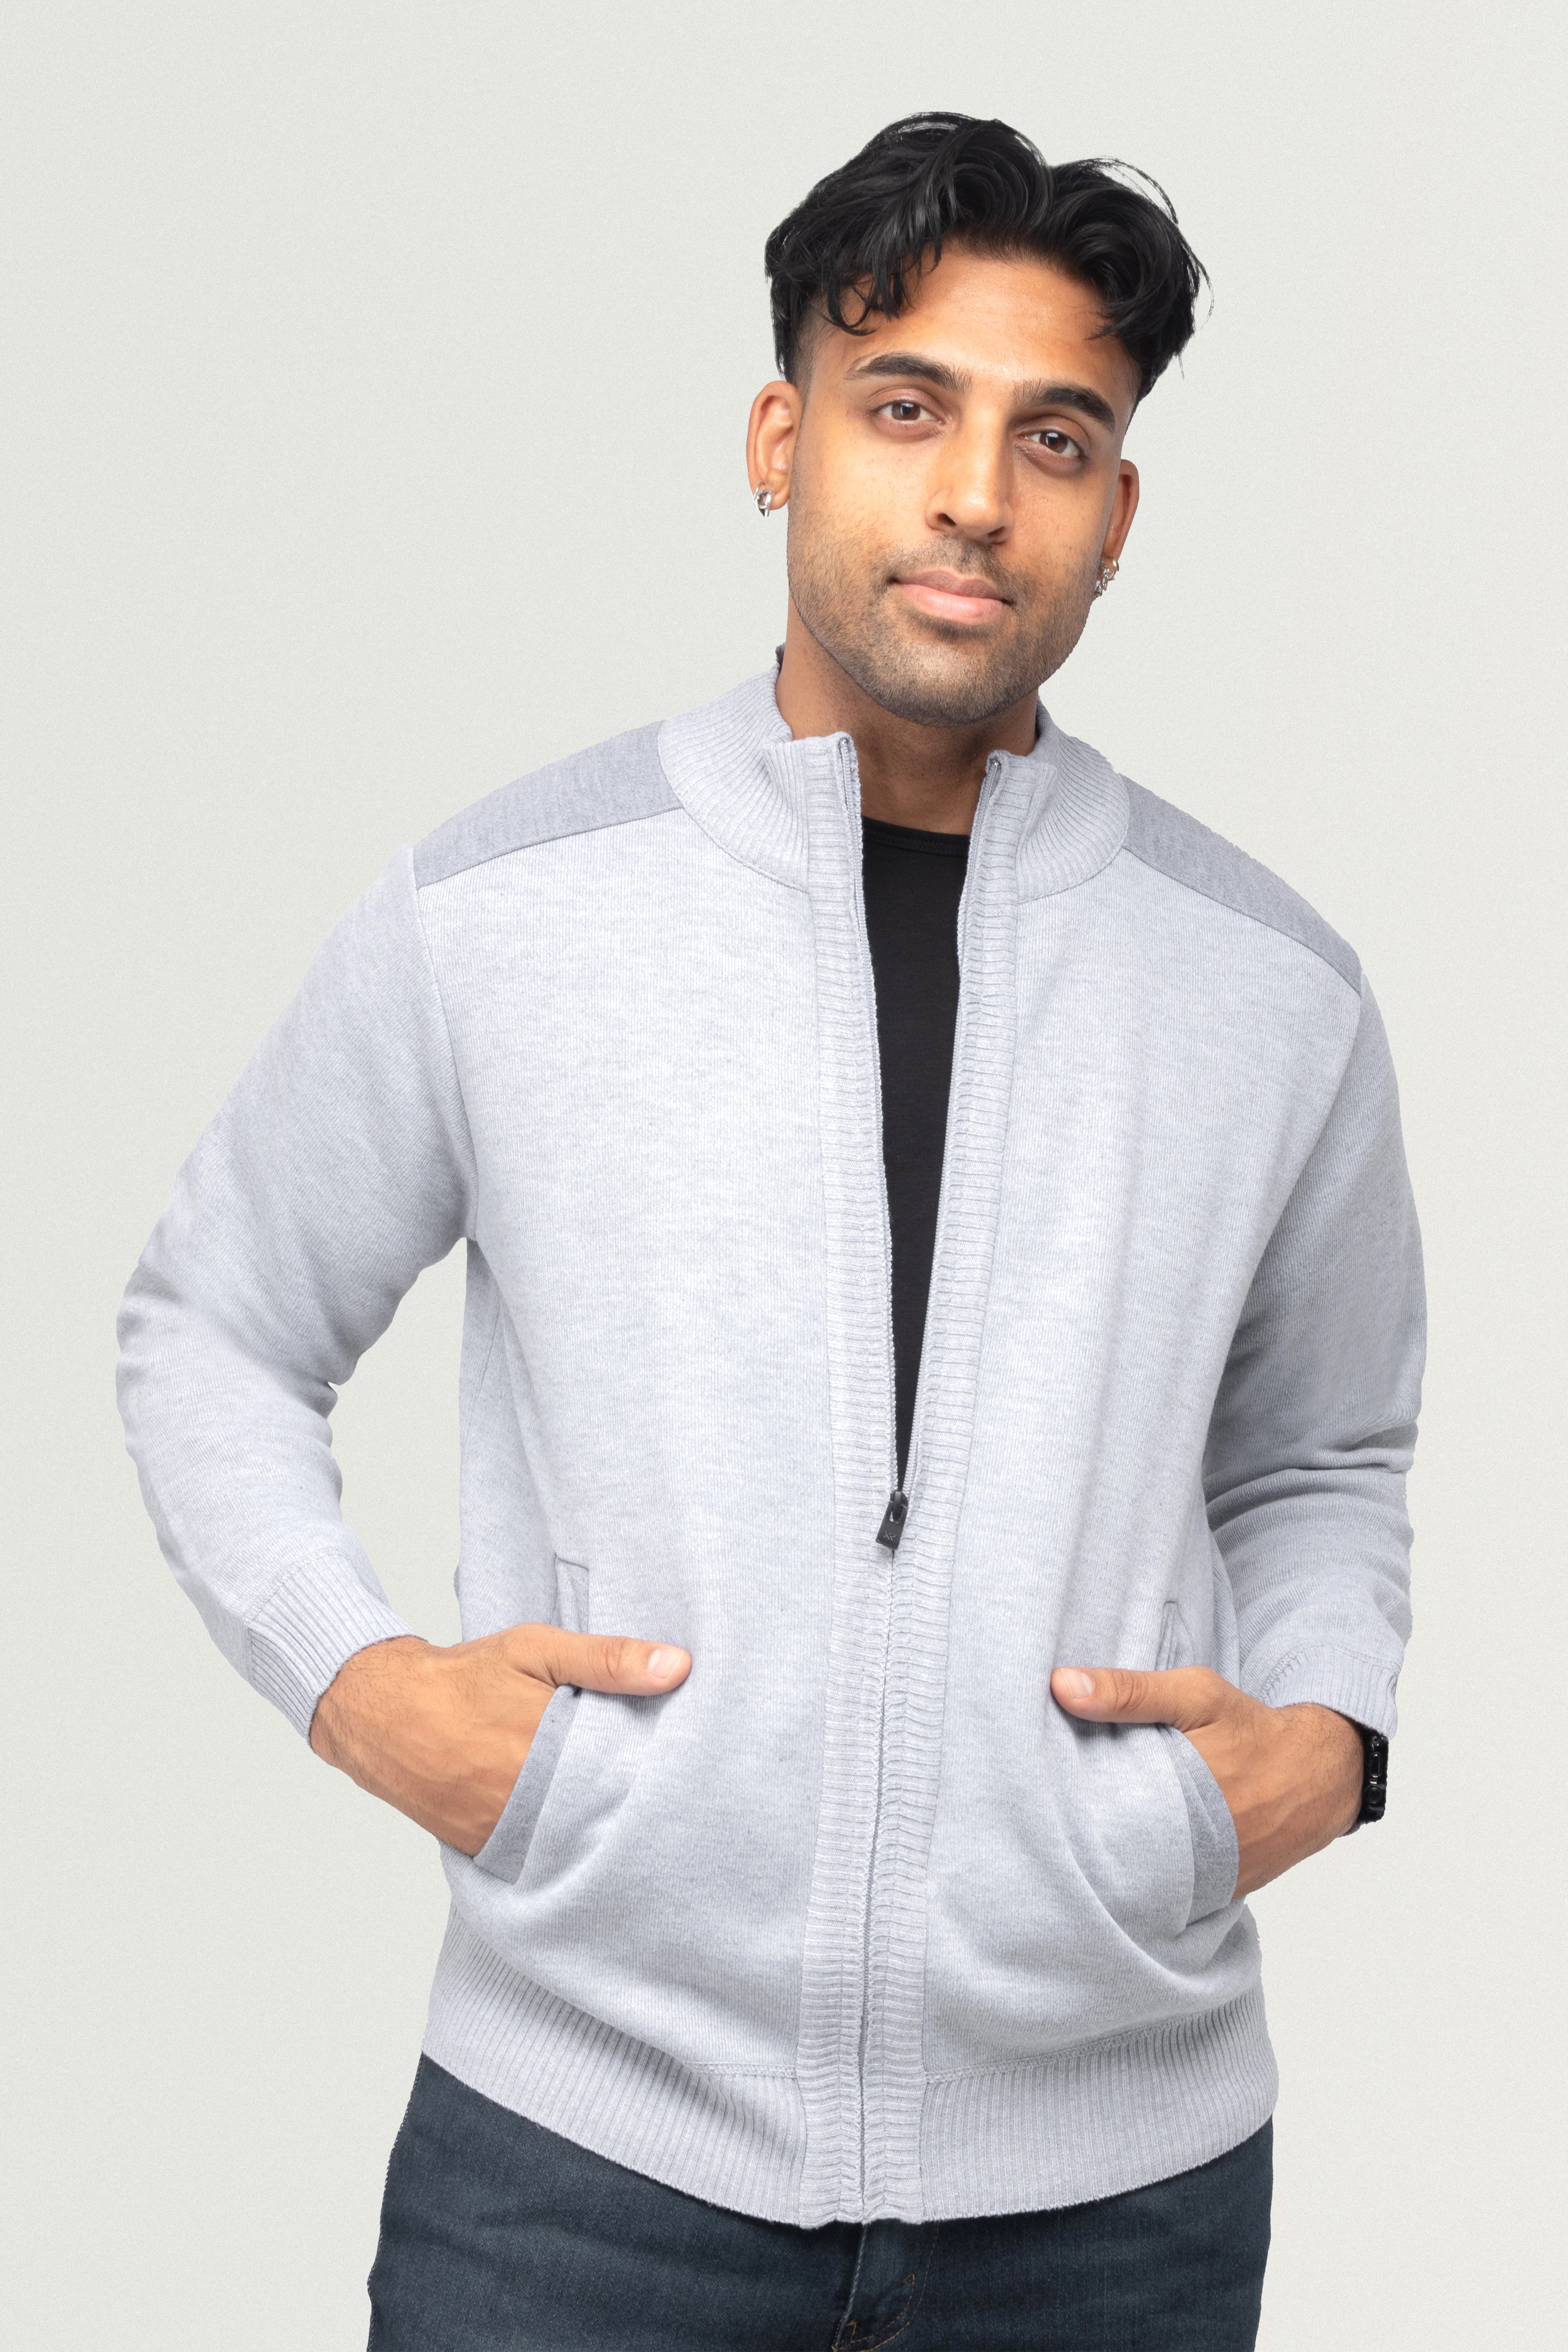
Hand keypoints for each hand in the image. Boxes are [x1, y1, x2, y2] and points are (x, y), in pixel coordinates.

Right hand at [309, 1627, 690, 1855]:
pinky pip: (539, 1855)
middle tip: (670, 1801)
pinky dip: (561, 1844)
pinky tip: (581, 1828)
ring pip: (575, 1842)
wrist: (385, 1714)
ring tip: (631, 1816)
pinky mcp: (486, 1850)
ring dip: (599, 1828)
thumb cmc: (466, 1677)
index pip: (626, 1775)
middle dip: (632, 1806)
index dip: (658, 1775)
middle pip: (605, 1814)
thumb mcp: (536, 1649)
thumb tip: (678, 1666)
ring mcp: (504, 1831)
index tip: (689, 1770)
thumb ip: (607, 1660)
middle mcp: (526, 1798)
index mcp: (547, 1745)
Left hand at [1049, 1665, 1362, 1898]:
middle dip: (1081, 1837)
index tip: (1029, 1794)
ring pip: (1139, 1875)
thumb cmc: (1253, 1730)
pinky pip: (1169, 1890)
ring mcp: (1207, 1876)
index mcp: (1180, 1793)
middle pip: (1114, 1849)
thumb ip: (1130, 1691)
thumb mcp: (1196, 1695)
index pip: (1102, 1811)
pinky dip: (1145, 1877)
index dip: (1065, 1806)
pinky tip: (1120, 1862)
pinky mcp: (1217, 1891)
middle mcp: (1193, 1844)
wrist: (1318, 1777)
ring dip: (1111, 1861)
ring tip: (1069, 1846)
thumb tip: (1061, 1685)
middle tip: (1040, 1823)